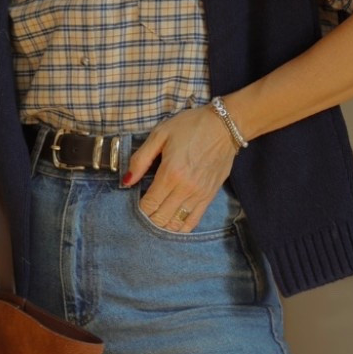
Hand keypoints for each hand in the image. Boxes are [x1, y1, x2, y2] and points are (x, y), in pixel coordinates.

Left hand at [124, 105, 236, 230]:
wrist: (225, 126)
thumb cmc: (191, 126)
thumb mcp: (160, 134)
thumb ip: (141, 159)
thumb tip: (126, 181)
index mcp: (170, 173)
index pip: (149, 204)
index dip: (140, 209)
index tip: (136, 203)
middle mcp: (185, 189)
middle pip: (161, 218)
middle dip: (149, 219)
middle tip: (144, 212)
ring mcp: (199, 195)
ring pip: (176, 223)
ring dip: (163, 225)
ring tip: (157, 218)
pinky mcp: (210, 196)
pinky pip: (193, 221)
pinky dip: (181, 227)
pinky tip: (173, 223)